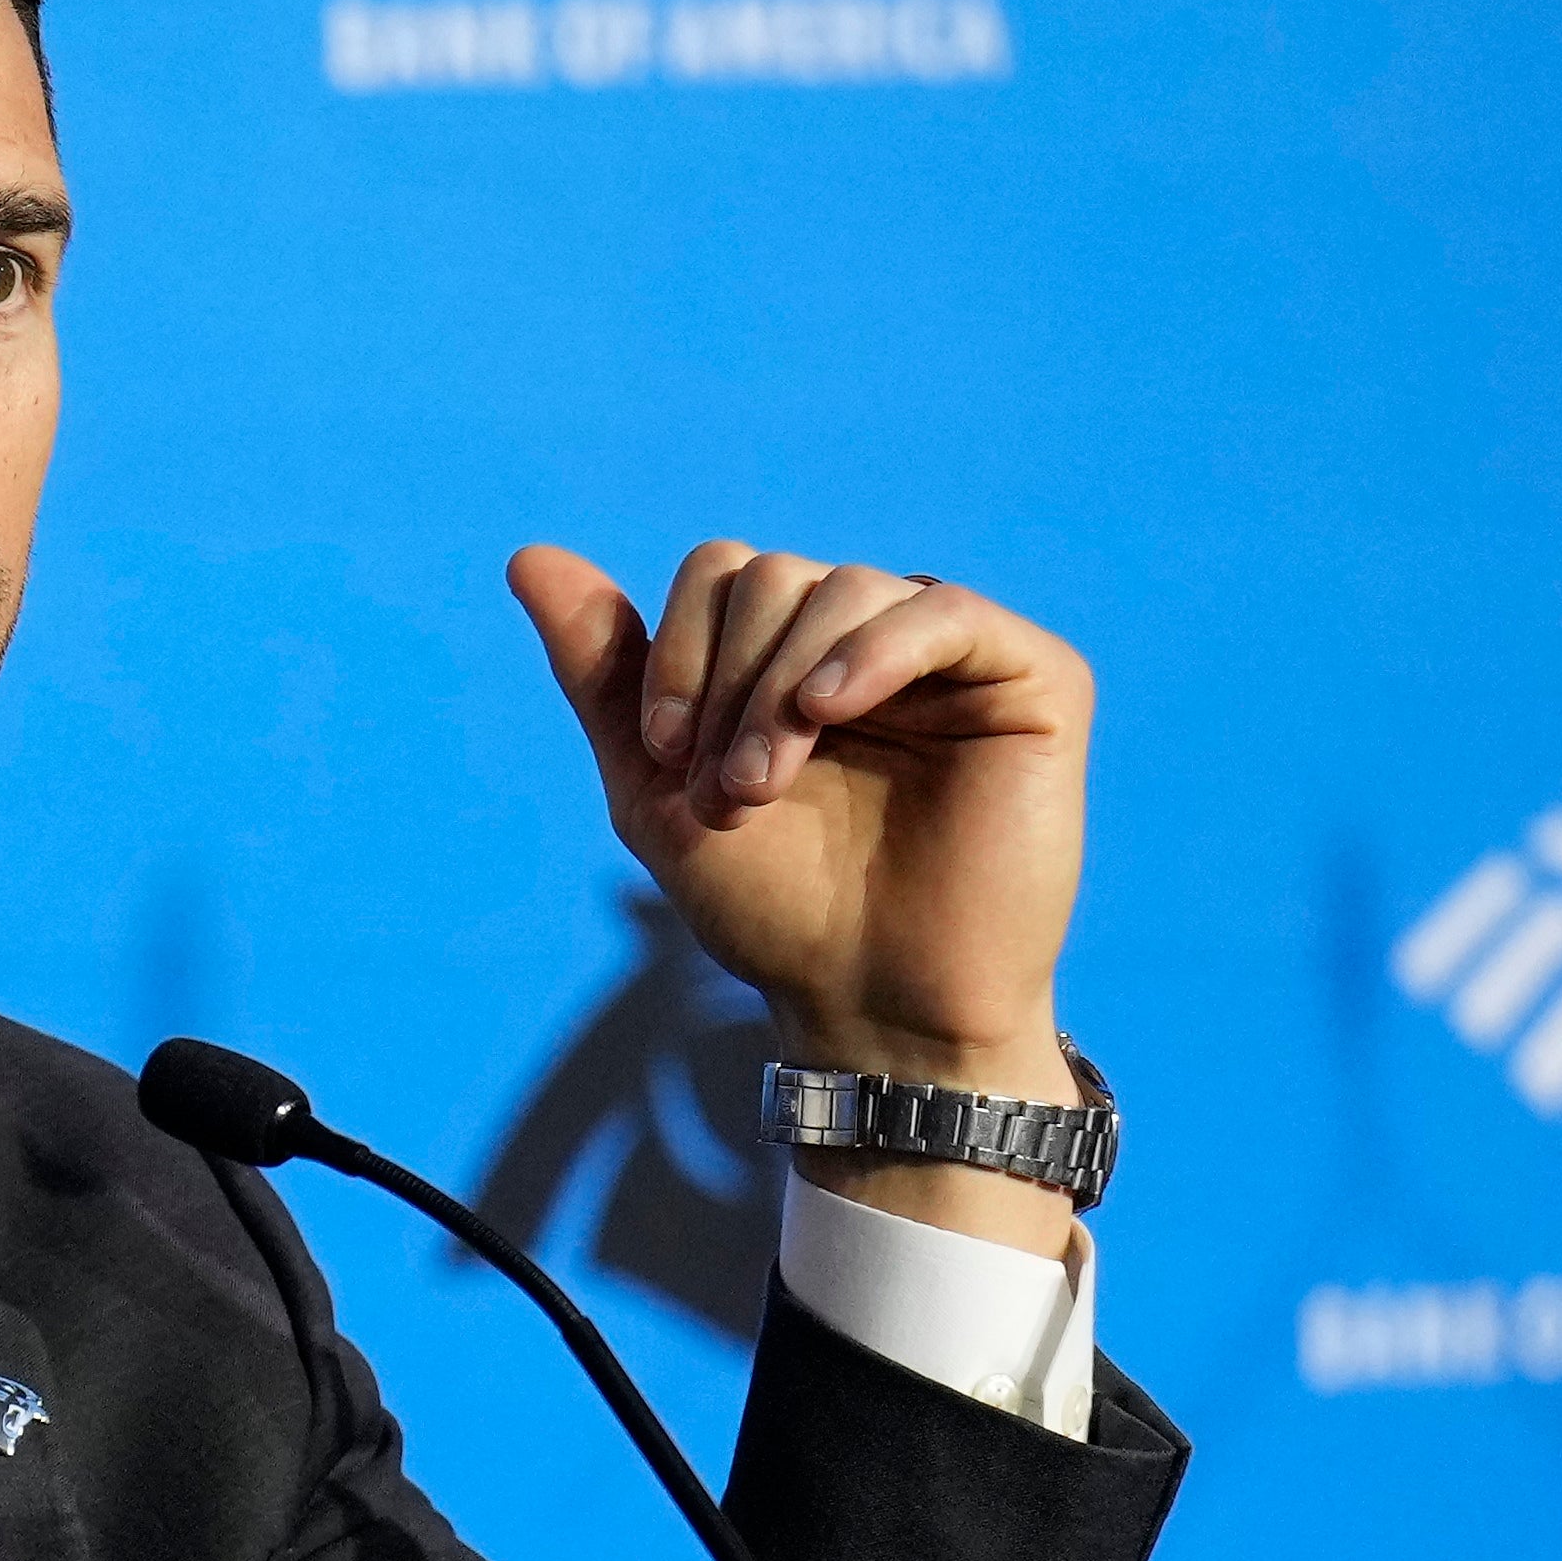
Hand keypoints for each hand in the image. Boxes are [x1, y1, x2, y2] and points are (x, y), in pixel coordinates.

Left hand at [508, 540, 1092, 1254]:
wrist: (870, 1003)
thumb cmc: (773, 906)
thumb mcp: (656, 785)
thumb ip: (605, 672)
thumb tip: (530, 557)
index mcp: (789, 654)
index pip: (721, 571)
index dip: (680, 651)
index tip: (664, 755)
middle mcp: (870, 641)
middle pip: (771, 575)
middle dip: (727, 681)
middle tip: (731, 791)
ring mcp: (951, 656)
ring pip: (844, 588)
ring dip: (779, 688)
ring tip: (766, 784)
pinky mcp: (1031, 681)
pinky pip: (942, 612)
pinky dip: (871, 650)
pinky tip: (829, 708)